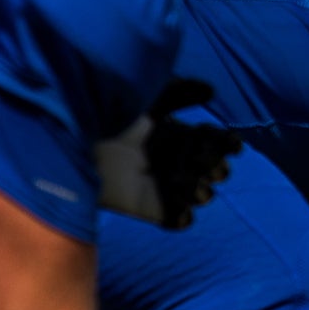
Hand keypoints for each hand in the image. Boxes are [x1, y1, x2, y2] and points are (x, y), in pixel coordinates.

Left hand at [96, 79, 241, 229]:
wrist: (75, 140)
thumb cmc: (110, 112)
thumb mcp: (148, 95)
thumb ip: (181, 92)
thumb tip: (212, 90)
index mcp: (176, 134)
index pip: (213, 141)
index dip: (227, 144)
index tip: (233, 145)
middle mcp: (172, 160)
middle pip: (212, 168)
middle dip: (216, 168)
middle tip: (208, 165)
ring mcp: (160, 184)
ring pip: (199, 194)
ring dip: (202, 192)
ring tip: (193, 187)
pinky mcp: (146, 207)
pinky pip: (176, 219)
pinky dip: (182, 218)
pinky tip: (182, 212)